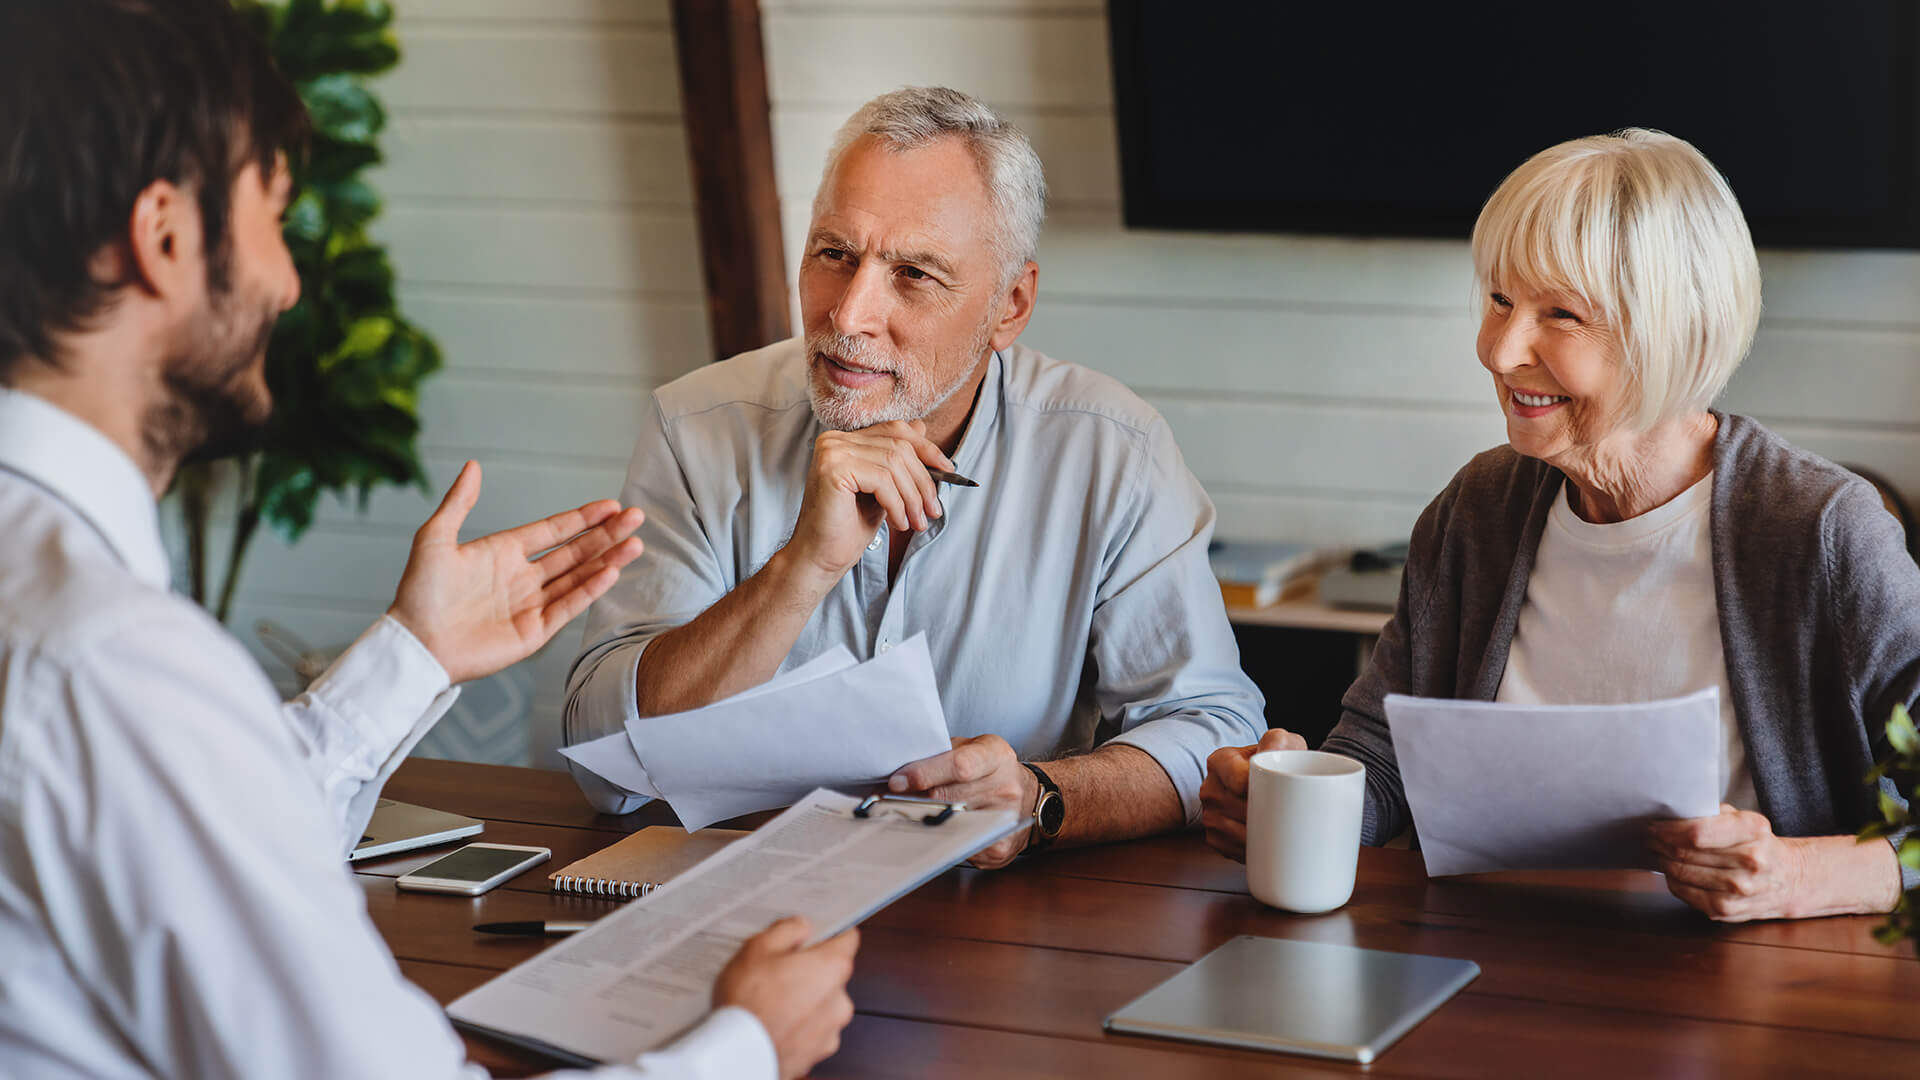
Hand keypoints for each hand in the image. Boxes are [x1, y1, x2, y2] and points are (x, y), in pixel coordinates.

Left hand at [387, 461, 644, 684]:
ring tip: (635, 543)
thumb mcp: (434, 538)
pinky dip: (590, 590)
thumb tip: (473, 465)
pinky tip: (610, 572)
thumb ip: (458, 502)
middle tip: (635, 517)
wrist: (413, 643)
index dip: (582, 518)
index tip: (610, 505)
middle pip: (574, 551)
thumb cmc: (418, 593)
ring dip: (607, 560)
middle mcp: (523, 577)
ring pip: (578, 577)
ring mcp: (531, 605)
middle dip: (606, 535)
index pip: (554, 531)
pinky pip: (568, 607)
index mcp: (504, 553)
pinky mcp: (534, 632)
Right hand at [713, 917, 858, 1079]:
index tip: (813, 935)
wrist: (737, 1056)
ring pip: (822, 1004)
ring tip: (770, 1001)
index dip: (829, 933)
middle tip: (778, 971)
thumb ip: (786, 930)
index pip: (847, 938)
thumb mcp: (757, 949)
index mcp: (832, 967)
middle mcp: (840, 999)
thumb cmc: (748, 1004)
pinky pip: (813, 1030)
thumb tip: (801, 926)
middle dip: (810, 970)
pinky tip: (774, 1022)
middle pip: (832, 973)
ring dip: (805, 1000)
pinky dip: (799, 1026)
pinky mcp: (818, 1054)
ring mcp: (831, 1030)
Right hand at [784, 421, 954, 585]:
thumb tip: (922, 428)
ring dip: (913, 497)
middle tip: (933, 510)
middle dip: (923, 480)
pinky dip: (898, 504)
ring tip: (917, 522)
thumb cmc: (848, 528)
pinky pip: (882, 479)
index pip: (895, 430)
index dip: (926, 448)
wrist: (819, 558)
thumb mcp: (882, 489)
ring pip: (894, 463)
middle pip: (898, 446)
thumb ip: (896, 460)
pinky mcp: (833, 469)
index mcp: (844, 440)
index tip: (947, 470)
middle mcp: (834, 440)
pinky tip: (899, 523)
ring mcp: (831, 451)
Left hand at [889, 735, 1034, 868]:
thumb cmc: (988, 771)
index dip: (925, 773)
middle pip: (949, 797)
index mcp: (995, 755)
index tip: (898, 781)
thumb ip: (938, 755)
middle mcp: (1006, 786)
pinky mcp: (1000, 847)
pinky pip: (960, 846)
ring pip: (950, 824)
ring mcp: (1005, 818)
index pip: (960, 765)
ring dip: (923, 821)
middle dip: (914, 799)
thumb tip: (898, 771)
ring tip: (908, 814)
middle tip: (891, 800)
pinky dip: (940, 840)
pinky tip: (931, 832)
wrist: (1027, 797)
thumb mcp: (969, 749)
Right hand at [1198, 728, 1306, 862]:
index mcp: (1220, 761)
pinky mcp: (1214, 837)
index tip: (1283, 797)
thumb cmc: (1280, 762)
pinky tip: (1267, 843)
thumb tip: (1273, 750)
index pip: (1240, 782)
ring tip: (1283, 833)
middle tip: (1292, 818)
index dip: (1263, 793)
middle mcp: (1210, 788)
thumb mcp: (1283, 743)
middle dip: (1267, 817)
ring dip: (1260, 838)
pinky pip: (1232, 849)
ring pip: (1236, 833)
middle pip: (1239, 810)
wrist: (1273, 783)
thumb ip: (1278, 740)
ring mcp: (1209, 814)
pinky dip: (1251, 850)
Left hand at [1648, 804, 1814, 921]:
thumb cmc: (1757, 843)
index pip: (1696, 832)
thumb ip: (1711, 812)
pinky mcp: (1728, 909)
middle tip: (1649, 837)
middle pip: (1685, 852)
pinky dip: (1672, 881)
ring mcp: (1740, 889)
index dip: (1668, 829)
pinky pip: (1686, 894)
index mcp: (1753, 830)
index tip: (1655, 825)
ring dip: (1664, 861)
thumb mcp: (1743, 819)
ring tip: (1657, 852)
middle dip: (1660, 844)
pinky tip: (1671, 872)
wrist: (1789, 879)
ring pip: (1682, 873)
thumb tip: (1672, 812)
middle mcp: (1751, 861)